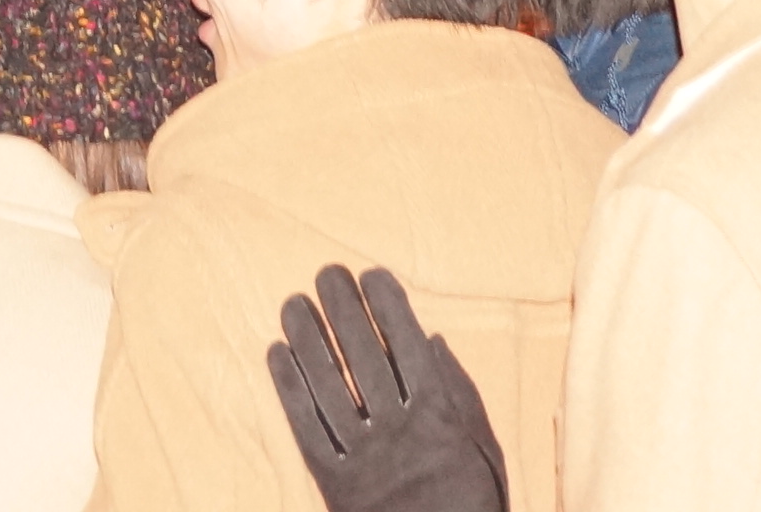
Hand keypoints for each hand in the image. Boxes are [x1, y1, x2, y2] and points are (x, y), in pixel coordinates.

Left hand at [267, 263, 504, 511]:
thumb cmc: (470, 503)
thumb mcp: (483, 449)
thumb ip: (459, 392)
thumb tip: (430, 339)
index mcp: (441, 420)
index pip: (409, 348)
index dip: (389, 307)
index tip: (372, 274)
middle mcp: (400, 433)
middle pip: (364, 358)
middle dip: (344, 309)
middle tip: (326, 272)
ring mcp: (365, 459)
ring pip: (329, 387)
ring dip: (308, 340)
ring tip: (292, 303)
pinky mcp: (336, 485)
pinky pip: (307, 429)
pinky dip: (289, 389)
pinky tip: (277, 355)